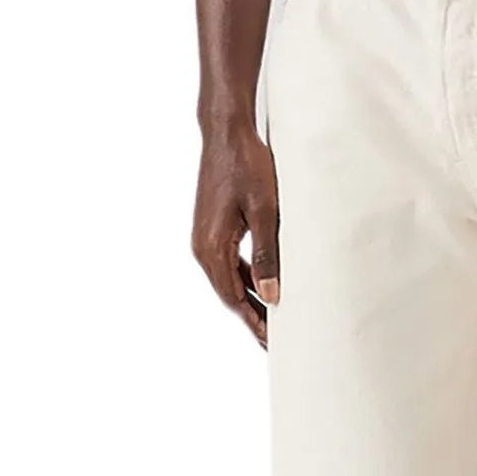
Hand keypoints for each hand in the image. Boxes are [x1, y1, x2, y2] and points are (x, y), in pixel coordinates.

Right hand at [192, 121, 279, 346]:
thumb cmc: (247, 166)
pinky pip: (228, 264)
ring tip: (272, 319)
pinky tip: (262, 287)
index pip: (235, 298)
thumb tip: (271, 296)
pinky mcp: (211, 230)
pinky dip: (245, 279)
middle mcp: (202, 247)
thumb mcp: (265, 212)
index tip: (272, 342)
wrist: (226, 133)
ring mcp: (204, 238)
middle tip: (274, 341)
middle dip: (252, 318)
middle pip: (229, 295)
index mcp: (212, 248)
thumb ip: (268, 256)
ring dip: (249, 299)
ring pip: (228, 281)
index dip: (255, 321)